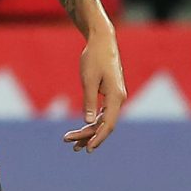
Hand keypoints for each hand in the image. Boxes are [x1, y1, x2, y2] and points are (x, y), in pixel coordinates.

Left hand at [63, 27, 125, 151]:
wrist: (102, 41)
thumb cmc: (94, 58)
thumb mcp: (88, 80)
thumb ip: (89, 101)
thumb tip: (88, 122)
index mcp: (116, 96)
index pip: (108, 124)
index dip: (98, 138)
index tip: (88, 148)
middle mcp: (119, 99)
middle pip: (105, 125)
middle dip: (88, 136)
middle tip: (70, 145)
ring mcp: (116, 97)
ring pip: (104, 121)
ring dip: (89, 132)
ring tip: (73, 143)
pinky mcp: (110, 94)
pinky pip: (103, 113)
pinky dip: (93, 122)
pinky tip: (82, 130)